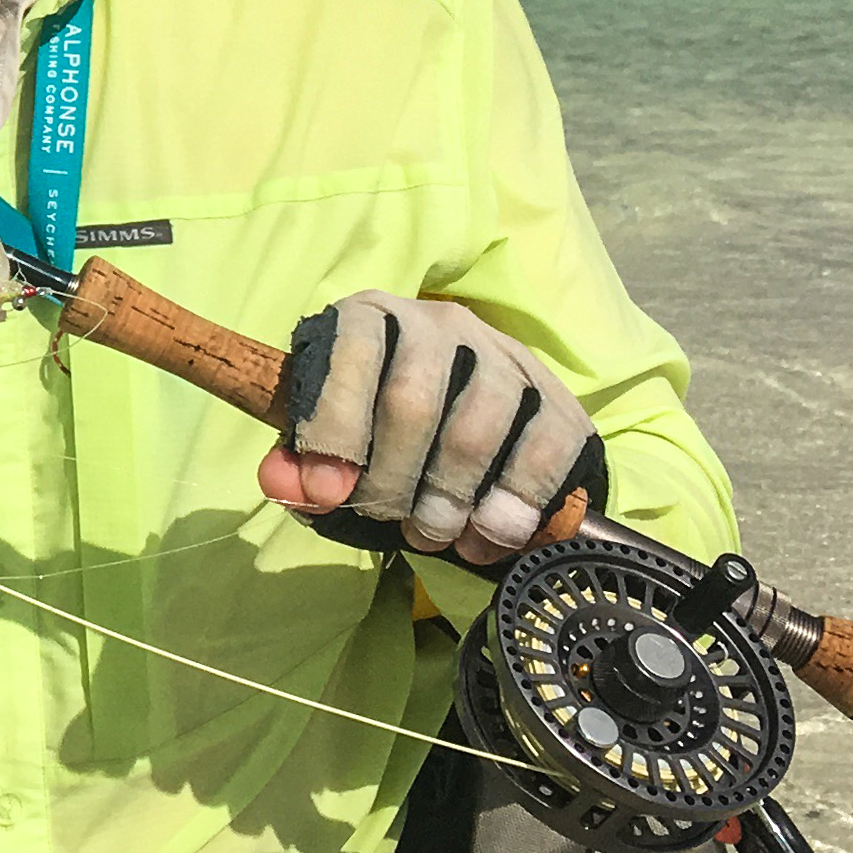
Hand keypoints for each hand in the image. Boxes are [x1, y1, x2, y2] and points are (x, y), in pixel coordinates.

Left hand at [259, 291, 597, 565]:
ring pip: (475, 432)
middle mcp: (440, 323)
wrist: (464, 416)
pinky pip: (543, 452)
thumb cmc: (376, 427)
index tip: (326, 493)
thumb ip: (295, 465)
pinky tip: (484, 536)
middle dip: (390, 482)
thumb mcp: (324, 438)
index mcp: (370, 317)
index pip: (350, 353)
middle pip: (412, 403)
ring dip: (446, 503)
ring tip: (431, 535)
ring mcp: (505, 355)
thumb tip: (295, 490)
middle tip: (386, 522)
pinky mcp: (557, 397)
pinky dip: (510, 508)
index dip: (333, 428)